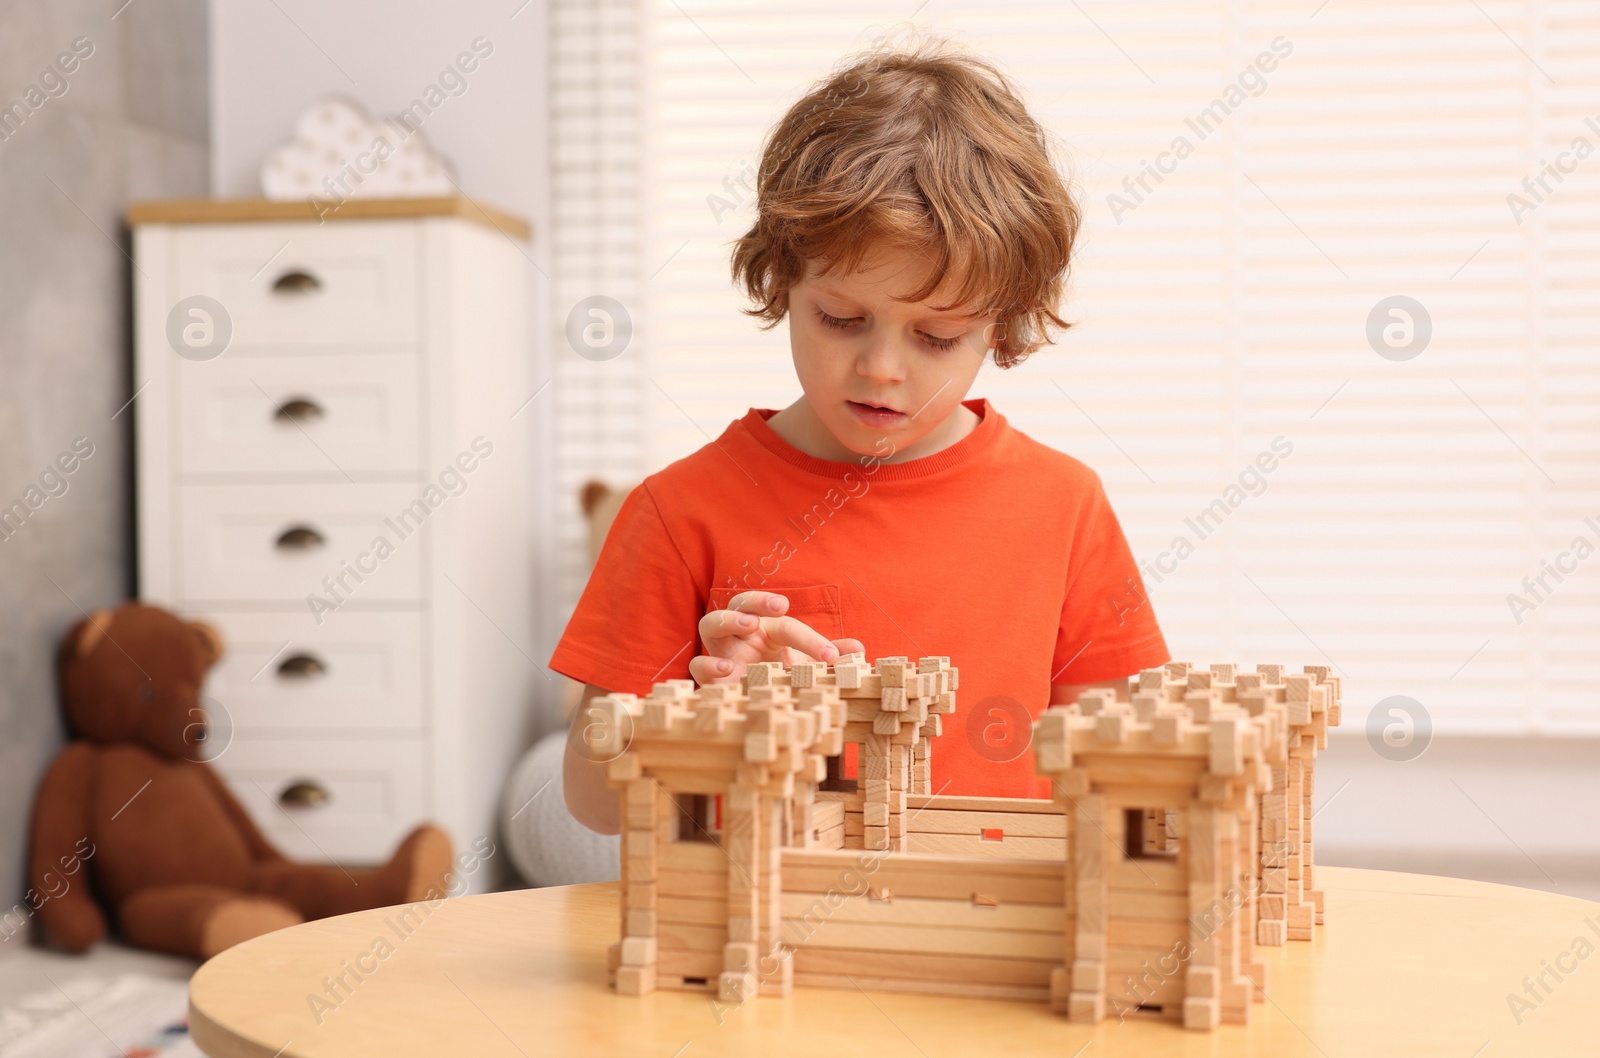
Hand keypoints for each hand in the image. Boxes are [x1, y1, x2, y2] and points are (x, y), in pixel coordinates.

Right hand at [689, 590, 863, 686]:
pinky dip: (707, 666)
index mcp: (766, 628)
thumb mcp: (807, 668)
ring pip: (710, 623)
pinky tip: (727, 671)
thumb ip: (830, 657)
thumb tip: (857, 650)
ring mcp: (721, 652)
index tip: (831, 655)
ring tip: (749, 625)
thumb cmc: (779, 676)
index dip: (810, 638)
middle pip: (739, 603)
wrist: (755, 703)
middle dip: (757, 601)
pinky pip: (696, 666)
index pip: (784, 623)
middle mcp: (741, 635)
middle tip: (780, 607)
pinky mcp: (709, 678)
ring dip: (728, 620)